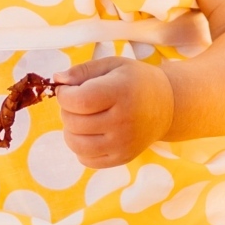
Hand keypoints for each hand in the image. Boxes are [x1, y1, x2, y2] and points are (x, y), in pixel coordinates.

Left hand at [55, 57, 173, 168]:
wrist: (167, 106)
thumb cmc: (135, 81)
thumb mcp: (112, 65)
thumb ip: (82, 71)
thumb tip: (57, 79)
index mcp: (121, 92)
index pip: (78, 101)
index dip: (64, 95)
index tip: (67, 90)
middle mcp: (123, 121)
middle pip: (74, 122)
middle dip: (66, 110)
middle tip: (77, 102)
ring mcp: (123, 143)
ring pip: (76, 144)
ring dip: (70, 130)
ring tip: (81, 118)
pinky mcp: (122, 158)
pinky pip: (86, 159)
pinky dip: (80, 147)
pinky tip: (90, 133)